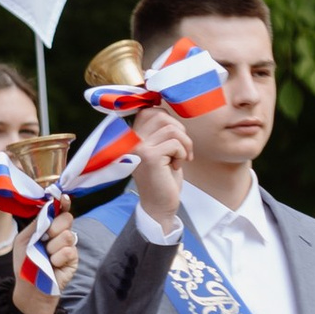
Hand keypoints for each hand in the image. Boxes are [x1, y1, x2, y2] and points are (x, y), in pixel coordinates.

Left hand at [10, 208, 74, 313]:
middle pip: (67, 218)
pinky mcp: (73, 259)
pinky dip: (57, 258)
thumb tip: (49, 206)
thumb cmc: (25, 264)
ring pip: (68, 235)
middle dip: (54, 227)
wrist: (30, 288)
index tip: (63, 198)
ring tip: (46, 257)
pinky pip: (69, 250)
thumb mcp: (24, 240)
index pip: (59, 211)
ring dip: (52, 247)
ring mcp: (68, 246)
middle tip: (45, 240)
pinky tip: (52, 265)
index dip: (63, 203)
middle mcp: (60, 234)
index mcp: (48, 227)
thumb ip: (36, 223)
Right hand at [128, 102, 188, 226]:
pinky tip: (176, 166)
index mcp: (132, 137)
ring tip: (179, 158)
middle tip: (181, 150)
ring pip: (171, 128)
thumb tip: (167, 107)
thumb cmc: (163, 178)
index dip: (168, 120)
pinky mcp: (149, 157)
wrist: (160, 206)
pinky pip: (175, 143)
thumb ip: (160, 130)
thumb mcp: (160, 149)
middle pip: (162, 116)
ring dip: (183, 144)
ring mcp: (138, 148)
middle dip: (180, 132)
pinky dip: (183, 154)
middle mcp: (130, 141)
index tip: (174, 139)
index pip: (150, 110)